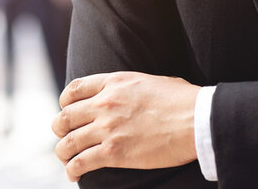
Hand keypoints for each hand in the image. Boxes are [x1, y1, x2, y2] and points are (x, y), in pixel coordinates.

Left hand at [52, 72, 200, 181]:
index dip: (65, 102)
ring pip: (67, 143)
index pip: (74, 90)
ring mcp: (107, 128)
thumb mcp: (151, 81)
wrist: (197, 120)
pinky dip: (73, 171)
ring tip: (67, 160)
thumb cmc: (184, 101)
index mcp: (114, 83)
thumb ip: (131, 87)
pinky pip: (81, 162)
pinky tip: (75, 175)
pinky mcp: (114, 152)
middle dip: (60, 129)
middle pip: (64, 117)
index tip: (67, 111)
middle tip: (65, 137)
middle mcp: (104, 104)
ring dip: (63, 153)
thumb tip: (133, 94)